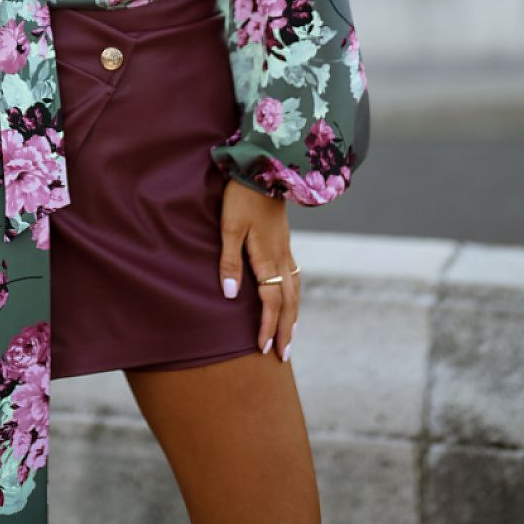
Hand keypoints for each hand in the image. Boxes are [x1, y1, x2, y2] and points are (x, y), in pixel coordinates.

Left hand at [219, 179, 299, 361]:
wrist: (265, 166)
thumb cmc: (241, 196)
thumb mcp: (229, 227)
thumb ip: (230, 261)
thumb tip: (232, 296)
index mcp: (267, 257)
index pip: (271, 301)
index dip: (268, 326)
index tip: (264, 348)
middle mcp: (281, 257)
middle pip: (289, 301)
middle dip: (287, 330)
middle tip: (284, 356)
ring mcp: (286, 249)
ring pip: (295, 290)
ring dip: (294, 315)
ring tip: (292, 335)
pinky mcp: (285, 241)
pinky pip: (295, 276)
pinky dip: (294, 295)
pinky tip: (291, 299)